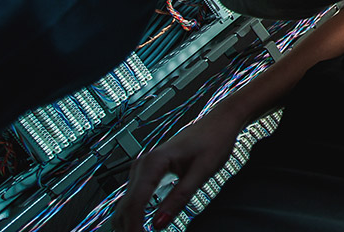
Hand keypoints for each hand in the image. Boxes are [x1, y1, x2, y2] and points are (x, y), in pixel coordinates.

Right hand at [110, 111, 244, 230]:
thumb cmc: (213, 140)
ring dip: (131, 225)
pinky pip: (135, 199)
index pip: (134, 204)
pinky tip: (145, 228)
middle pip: (125, 207)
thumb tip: (159, 224)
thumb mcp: (201, 172)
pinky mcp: (147, 173)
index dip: (134, 228)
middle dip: (131, 229)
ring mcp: (142, 168)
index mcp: (153, 162)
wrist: (218, 123)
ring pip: (126, 205)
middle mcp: (142, 164)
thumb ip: (180, 198)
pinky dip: (136, 216)